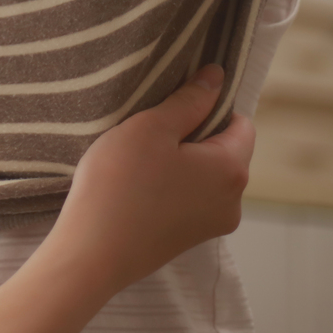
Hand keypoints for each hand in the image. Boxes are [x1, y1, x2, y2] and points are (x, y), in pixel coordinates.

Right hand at [46, 65, 253, 292]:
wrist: (90, 254)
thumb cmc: (118, 185)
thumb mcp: (150, 127)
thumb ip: (189, 100)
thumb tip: (216, 77)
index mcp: (233, 169)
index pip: (241, 123)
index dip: (210, 108)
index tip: (172, 109)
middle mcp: (234, 202)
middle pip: (224, 151)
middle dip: (192, 137)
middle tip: (148, 135)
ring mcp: (212, 226)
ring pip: (205, 177)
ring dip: (179, 163)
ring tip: (138, 163)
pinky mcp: (188, 241)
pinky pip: (189, 200)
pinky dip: (170, 188)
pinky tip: (136, 188)